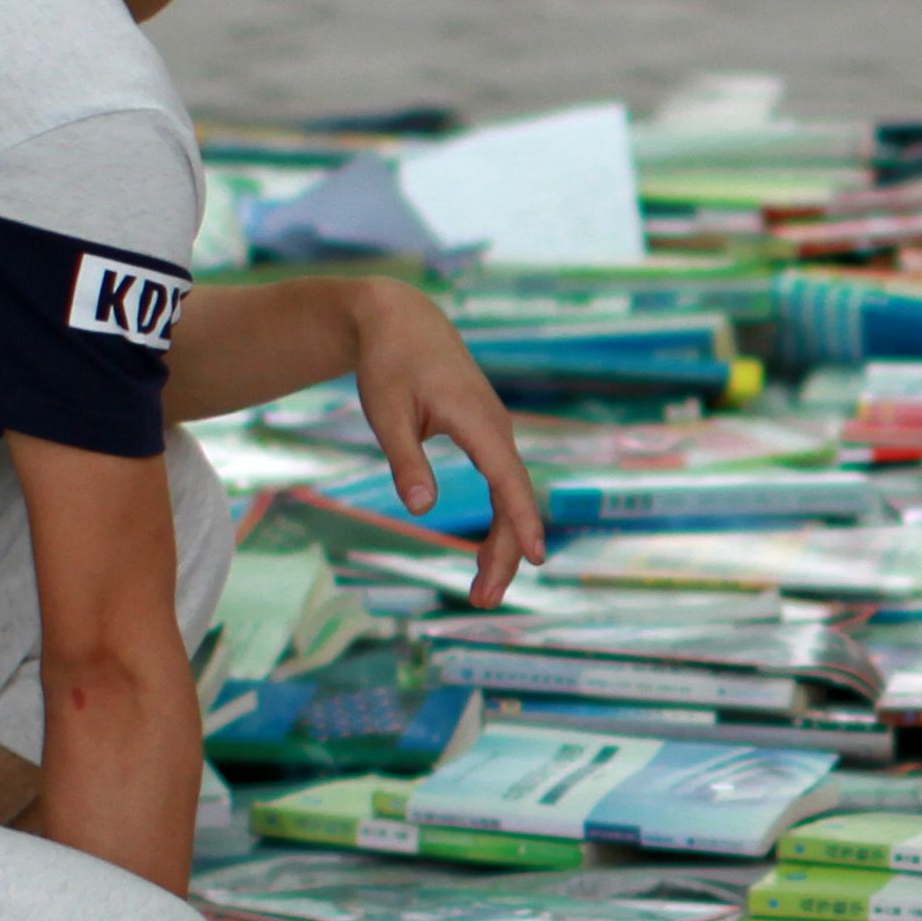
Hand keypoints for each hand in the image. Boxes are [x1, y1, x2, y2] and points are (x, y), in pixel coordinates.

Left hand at [346, 279, 553, 604]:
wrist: (400, 319)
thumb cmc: (389, 363)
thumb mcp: (386, 413)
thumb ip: (406, 461)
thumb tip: (423, 510)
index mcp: (477, 421)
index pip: (508, 480)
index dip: (522, 520)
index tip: (535, 559)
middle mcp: (496, 428)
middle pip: (514, 499)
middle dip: (505, 552)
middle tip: (482, 601)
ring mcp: (495, 432)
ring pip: (511, 496)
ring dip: (502, 544)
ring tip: (482, 591)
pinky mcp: (486, 436)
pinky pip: (502, 486)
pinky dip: (499, 522)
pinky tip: (487, 554)